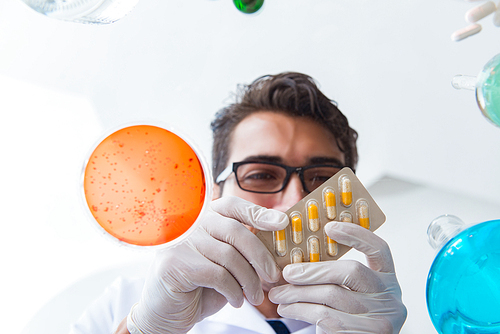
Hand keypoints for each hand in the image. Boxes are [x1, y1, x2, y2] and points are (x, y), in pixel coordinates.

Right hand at [127, 196, 287, 333]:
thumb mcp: (225, 263)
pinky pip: (217, 275)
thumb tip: (277, 246)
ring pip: (229, 256)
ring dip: (249, 280)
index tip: (282, 222)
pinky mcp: (174, 264)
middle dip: (260, 255)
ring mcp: (181, 243)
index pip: (233, 206)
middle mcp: (191, 225)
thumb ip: (242, 249)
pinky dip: (234, 291)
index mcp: (205, 219)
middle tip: (274, 276)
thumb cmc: (200, 286)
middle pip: (236, 231)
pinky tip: (236, 300)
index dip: (259, 212)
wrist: (167, 312)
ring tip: (255, 297)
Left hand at [268, 221, 406, 333]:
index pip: (379, 248)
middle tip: (287, 272)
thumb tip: (298, 258)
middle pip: (352, 271)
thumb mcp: (351, 294)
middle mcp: (390, 298)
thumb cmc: (348, 320)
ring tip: (278, 294)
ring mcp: (380, 319)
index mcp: (388, 280)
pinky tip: (287, 308)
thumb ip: (337, 276)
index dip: (355, 234)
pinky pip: (325, 316)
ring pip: (332, 295)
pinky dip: (300, 310)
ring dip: (298, 293)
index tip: (329, 226)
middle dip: (314, 270)